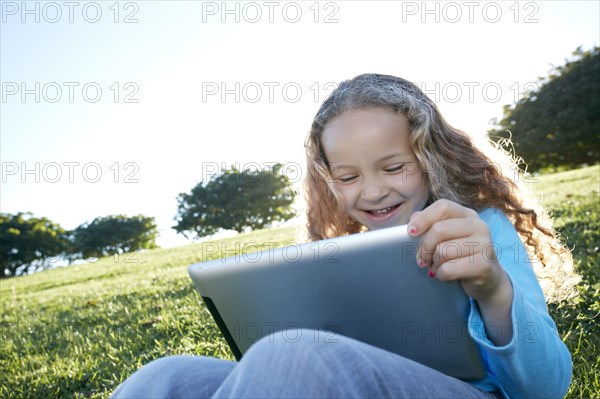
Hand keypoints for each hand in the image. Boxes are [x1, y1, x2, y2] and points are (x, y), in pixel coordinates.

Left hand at [408, 199, 513, 344]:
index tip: (410, 232)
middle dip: (425, 247)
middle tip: (422, 259)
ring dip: (434, 263)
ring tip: (438, 267)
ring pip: (442, 251)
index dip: (423, 218)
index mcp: (467, 215)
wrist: (488, 280)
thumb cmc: (461, 256)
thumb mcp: (447, 238)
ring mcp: (484, 245)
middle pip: (439, 230)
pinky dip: (441, 275)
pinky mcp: (484, 265)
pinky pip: (449, 269)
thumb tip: (413, 219)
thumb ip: (430, 225)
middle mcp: (479, 226)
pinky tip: (446, 276)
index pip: (443, 207)